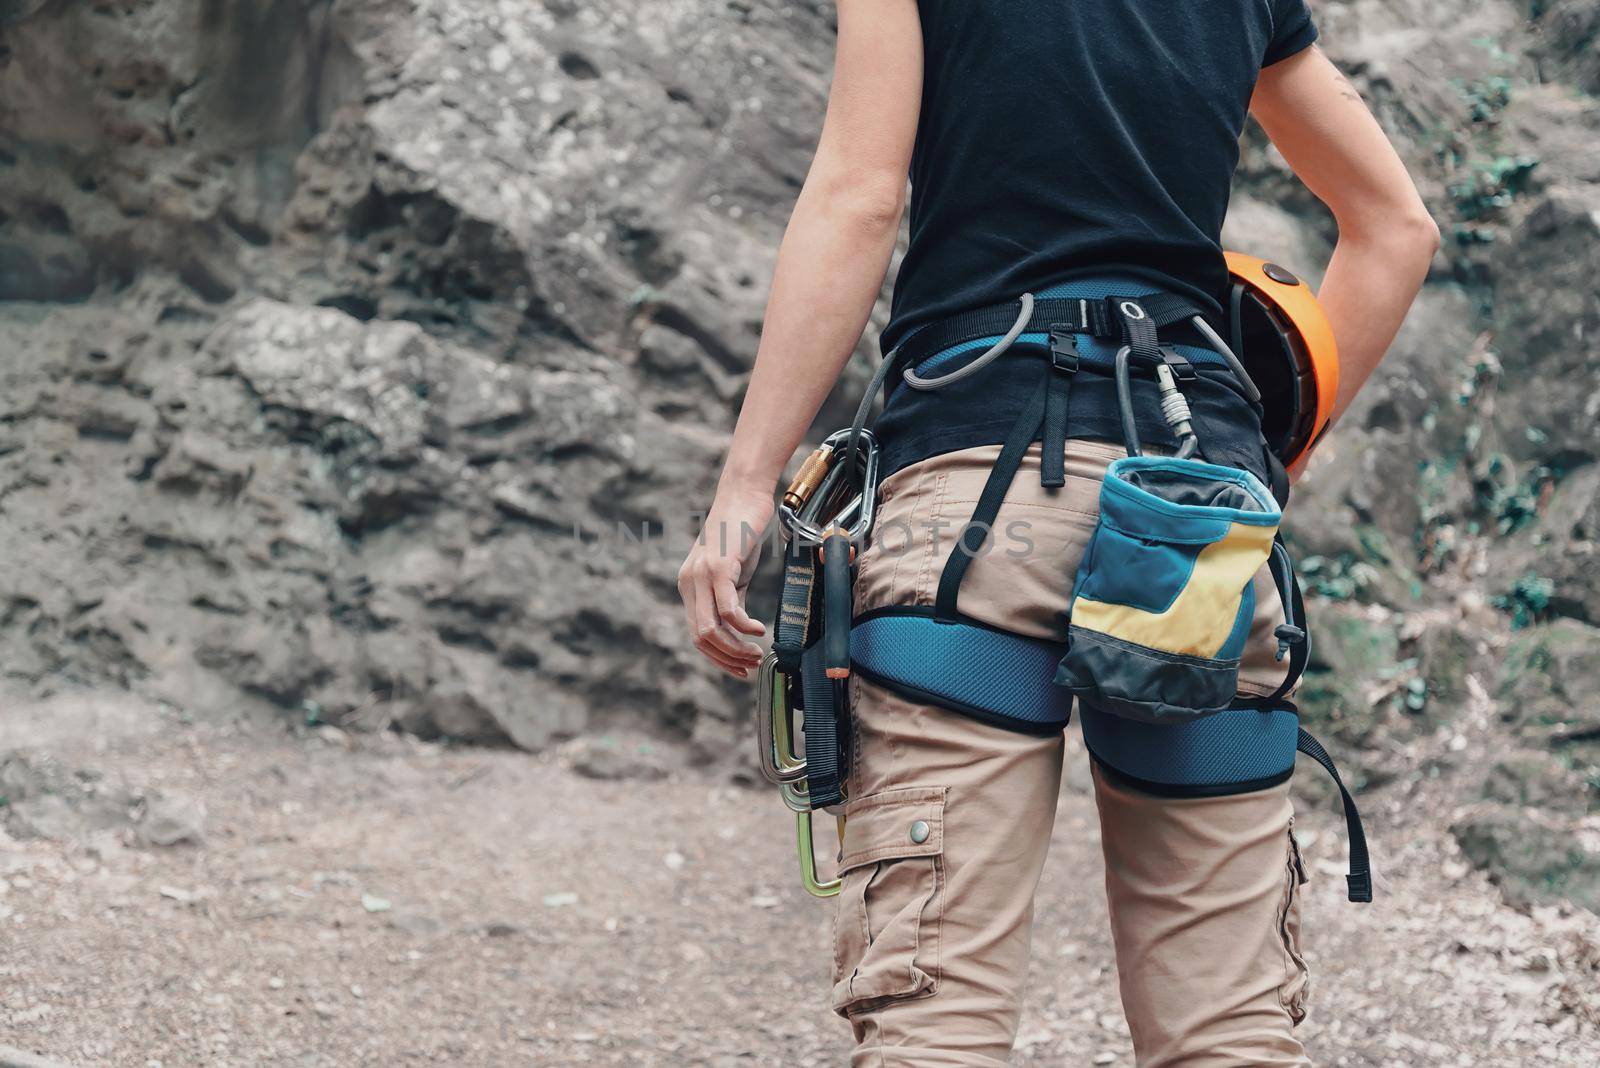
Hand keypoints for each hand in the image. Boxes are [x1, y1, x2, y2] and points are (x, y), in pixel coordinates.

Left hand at [678, 487, 772, 677]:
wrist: (744, 494)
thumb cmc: (742, 532)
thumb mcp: (734, 573)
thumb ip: (731, 599)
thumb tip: (739, 629)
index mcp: (689, 587)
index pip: (697, 635)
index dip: (718, 658)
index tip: (741, 669)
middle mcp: (689, 583)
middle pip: (701, 638)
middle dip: (727, 658)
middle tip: (752, 664)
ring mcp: (701, 576)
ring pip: (710, 629)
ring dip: (735, 648)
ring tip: (757, 651)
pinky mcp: (718, 567)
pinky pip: (727, 609)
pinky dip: (743, 627)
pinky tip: (759, 629)